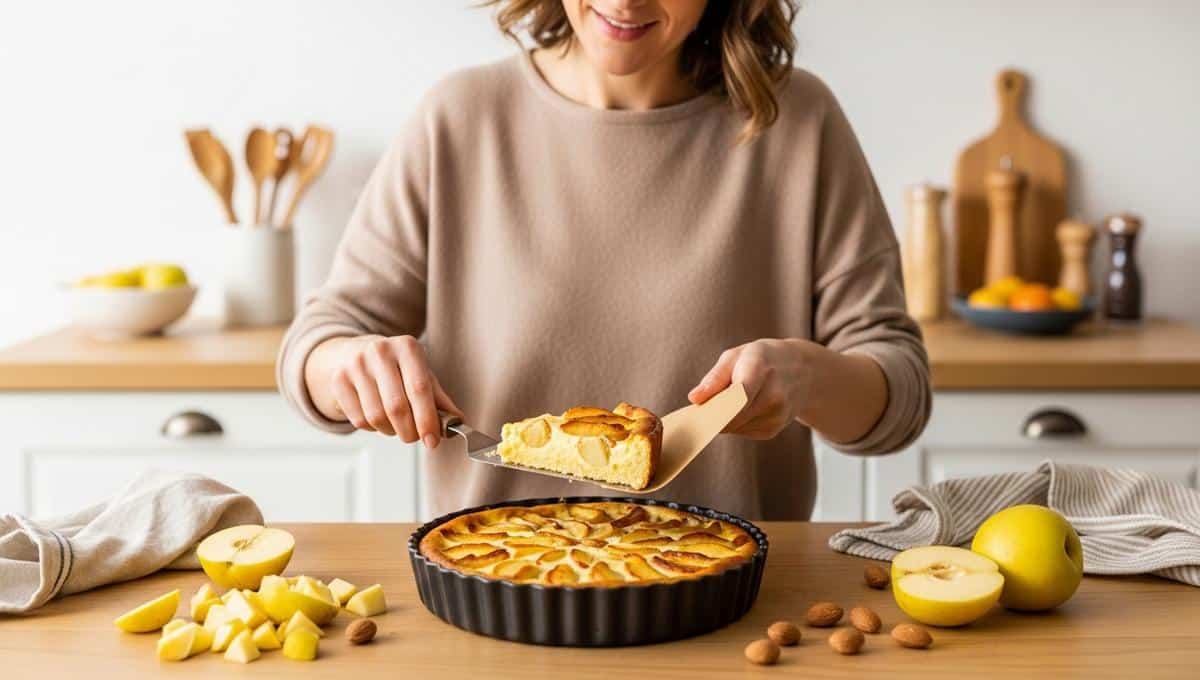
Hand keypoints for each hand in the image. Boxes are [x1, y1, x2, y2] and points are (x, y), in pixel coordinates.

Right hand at [310, 335, 462, 447]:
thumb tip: (457, 421)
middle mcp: (380, 351)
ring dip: (390, 431)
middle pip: (397, 407)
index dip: (427, 419)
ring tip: (396, 426)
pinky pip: (359, 420)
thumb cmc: (395, 366)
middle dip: (409, 431)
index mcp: (407, 347)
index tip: (433, 440)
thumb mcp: (420, 372)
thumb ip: (439, 398)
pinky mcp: (339, 380)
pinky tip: (378, 419)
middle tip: (414, 437)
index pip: (419, 389)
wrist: (354, 352)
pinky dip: (373, 428)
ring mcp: (356, 365)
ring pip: (376, 417)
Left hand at [687, 339, 815, 439]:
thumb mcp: (736, 355)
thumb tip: (694, 399)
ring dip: (723, 420)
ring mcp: (776, 415)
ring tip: (723, 402)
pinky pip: (743, 432)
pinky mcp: (774, 430)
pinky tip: (740, 409)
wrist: (802, 371)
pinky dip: (735, 423)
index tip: (698, 413)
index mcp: (761, 369)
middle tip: (698, 411)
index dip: (716, 408)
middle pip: (733, 417)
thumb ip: (714, 377)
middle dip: (712, 416)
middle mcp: (774, 395)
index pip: (739, 395)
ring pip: (734, 427)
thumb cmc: (761, 359)